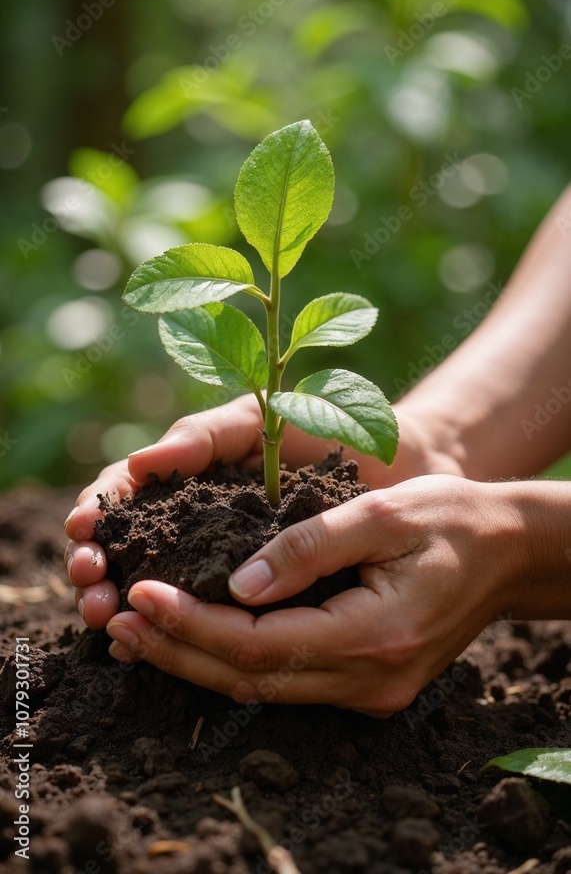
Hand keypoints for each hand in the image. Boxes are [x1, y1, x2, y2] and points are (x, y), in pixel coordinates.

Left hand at [104, 475, 517, 714]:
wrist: (506, 553)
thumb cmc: (449, 519)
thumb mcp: (382, 513)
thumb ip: (309, 548)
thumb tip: (236, 584)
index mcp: (373, 636)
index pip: (259, 643)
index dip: (191, 623)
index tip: (139, 592)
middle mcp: (368, 680)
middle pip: (251, 679)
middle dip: (177, 650)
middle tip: (117, 618)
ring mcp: (368, 692)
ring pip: (263, 689)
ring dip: (196, 660)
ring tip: (136, 632)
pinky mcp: (365, 685)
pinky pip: (285, 682)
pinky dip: (232, 660)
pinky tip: (195, 637)